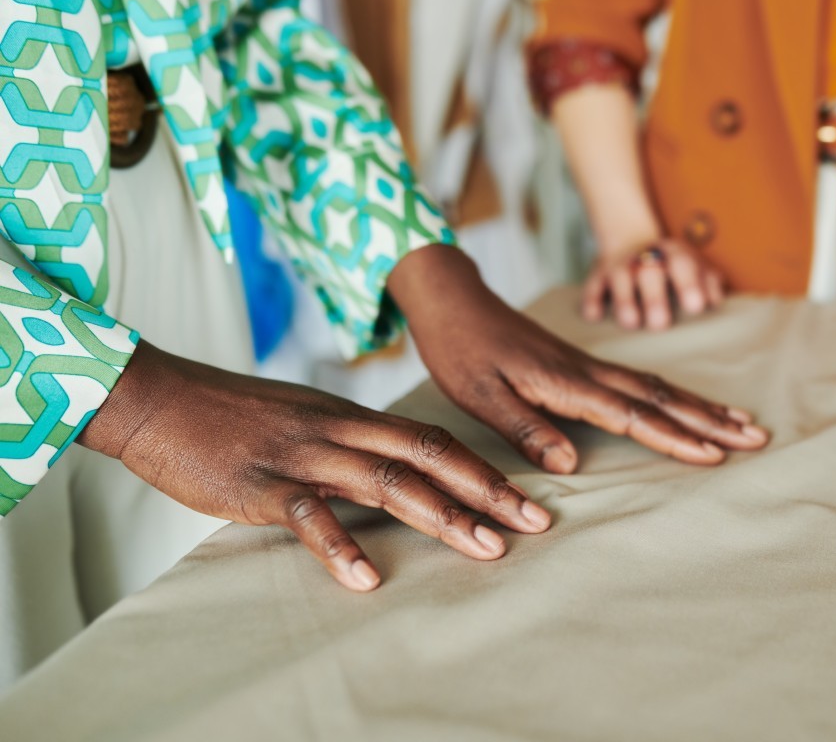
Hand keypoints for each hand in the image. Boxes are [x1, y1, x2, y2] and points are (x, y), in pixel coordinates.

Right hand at [78, 342, 552, 592]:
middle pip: (428, 455)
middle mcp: (339, 430)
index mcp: (351, 417)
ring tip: (486, 548)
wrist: (159, 399)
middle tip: (535, 522)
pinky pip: (307, 515)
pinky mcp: (261, 483)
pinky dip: (339, 546)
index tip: (525, 497)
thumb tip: (388, 474)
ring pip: (386, 481)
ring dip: (441, 515)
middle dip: (487, 490)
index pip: (431, 439)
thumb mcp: (303, 420)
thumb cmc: (231, 416)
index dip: (481, 468)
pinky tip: (366, 578)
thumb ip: (346, 444)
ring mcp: (303, 455)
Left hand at [390, 246, 767, 473]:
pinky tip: (688, 404)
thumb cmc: (461, 349)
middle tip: (756, 438)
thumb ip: (524, 427)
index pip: (631, 415)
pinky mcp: (583, 364)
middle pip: (661, 397)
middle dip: (710, 420)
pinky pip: (640, 381)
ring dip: (701, 406)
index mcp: (565, 383)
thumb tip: (570, 462)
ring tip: (741, 423)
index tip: (714, 455)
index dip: (674, 437)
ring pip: (657, 387)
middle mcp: (588, 372)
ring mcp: (589, 366)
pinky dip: (673, 395)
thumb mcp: (479, 394)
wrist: (454, 301)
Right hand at [583, 238, 725, 329]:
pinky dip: (592, 301)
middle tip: (660, 325)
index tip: (695, 307)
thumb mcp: (694, 267)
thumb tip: (715, 302)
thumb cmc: (673, 268)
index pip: (683, 264)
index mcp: (674, 254)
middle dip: (654, 298)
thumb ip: (709, 282)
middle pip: (649, 271)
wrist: (633, 244)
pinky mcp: (597, 276)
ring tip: (632, 324)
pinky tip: (595, 317)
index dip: (688, 284)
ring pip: (620, 278)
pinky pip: (592, 287)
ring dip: (625, 301)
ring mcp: (620, 265)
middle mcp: (646, 257)